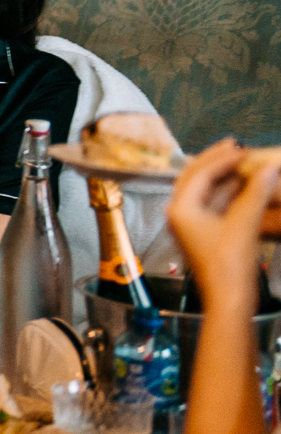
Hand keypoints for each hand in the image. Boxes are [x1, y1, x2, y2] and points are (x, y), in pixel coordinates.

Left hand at [167, 138, 280, 307]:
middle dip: (216, 161)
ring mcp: (189, 223)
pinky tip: (245, 186)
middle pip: (195, 177)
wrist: (229, 301)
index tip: (243, 148)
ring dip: (224, 176)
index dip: (223, 158)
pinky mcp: (202, 233)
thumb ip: (256, 193)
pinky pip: (213, 204)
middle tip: (236, 146)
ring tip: (244, 163)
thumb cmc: (230, 266)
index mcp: (180, 208)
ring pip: (204, 190)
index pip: (199, 172)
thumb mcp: (244, 224)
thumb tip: (270, 168)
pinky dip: (227, 193)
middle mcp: (178, 213)